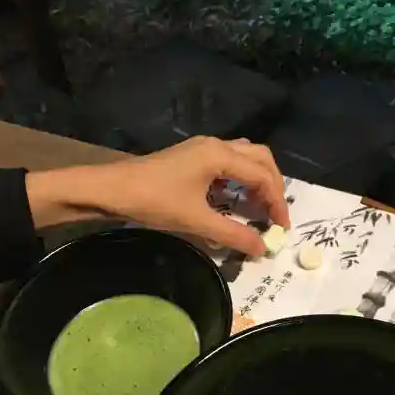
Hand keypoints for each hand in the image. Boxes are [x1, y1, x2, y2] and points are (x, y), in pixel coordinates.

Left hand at [27, 136, 289, 255]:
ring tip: (259, 207)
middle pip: (260, 158)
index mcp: (219, 154)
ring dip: (257, 179)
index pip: (262, 176)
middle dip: (273, 185)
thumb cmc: (154, 201)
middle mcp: (215, 145)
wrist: (111, 190)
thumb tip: (262, 249)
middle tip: (275, 214)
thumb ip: (232, 234)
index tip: (282, 228)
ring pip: (244, 157)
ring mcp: (202, 149)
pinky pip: (227, 163)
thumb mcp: (196, 220)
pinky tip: (234, 200)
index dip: (277, 202)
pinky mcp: (192, 157)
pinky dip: (239, 180)